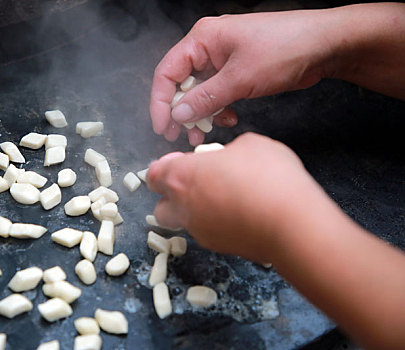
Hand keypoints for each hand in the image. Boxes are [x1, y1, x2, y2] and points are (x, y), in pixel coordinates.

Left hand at [147, 132, 322, 262]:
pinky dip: (218, 224)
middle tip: (197, 184)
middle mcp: (184, 207)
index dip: (166, 167)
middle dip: (172, 197)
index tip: (184, 162)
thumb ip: (228, 151)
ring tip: (224, 199)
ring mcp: (200, 231)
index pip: (154, 175)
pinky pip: (210, 234)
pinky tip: (241, 214)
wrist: (292, 223)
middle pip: (160, 207)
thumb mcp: (250, 145)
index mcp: (183, 176)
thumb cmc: (268, 177)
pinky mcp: (220, 247)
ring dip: (196, 211)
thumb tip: (230, 158)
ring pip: (185, 223)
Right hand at [150, 10, 334, 144]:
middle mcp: (208, 48)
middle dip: (181, 112)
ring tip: (204, 133)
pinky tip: (228, 119)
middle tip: (181, 135)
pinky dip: (218, 110)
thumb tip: (178, 114)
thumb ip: (206, 97)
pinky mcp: (236, 72)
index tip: (162, 127)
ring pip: (199, 92)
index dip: (160, 102)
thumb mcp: (240, 78)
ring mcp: (223, 60)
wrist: (324, 46)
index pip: (167, 72)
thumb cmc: (285, 48)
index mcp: (202, 39)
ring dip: (200, 115)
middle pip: (181, 84)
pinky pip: (216, 94)